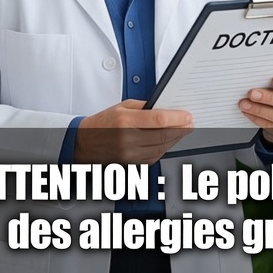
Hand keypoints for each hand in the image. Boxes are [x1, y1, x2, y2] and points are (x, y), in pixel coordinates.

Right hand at [74, 100, 192, 164]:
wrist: (83, 144)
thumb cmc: (102, 123)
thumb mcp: (122, 107)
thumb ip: (145, 107)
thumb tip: (166, 108)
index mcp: (125, 122)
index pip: (159, 120)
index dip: (177, 118)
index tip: (187, 116)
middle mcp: (127, 140)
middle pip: (162, 136)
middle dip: (180, 129)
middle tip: (190, 123)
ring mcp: (128, 156)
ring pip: (160, 149)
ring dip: (174, 140)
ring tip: (181, 131)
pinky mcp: (129, 165)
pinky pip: (152, 159)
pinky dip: (163, 150)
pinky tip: (167, 142)